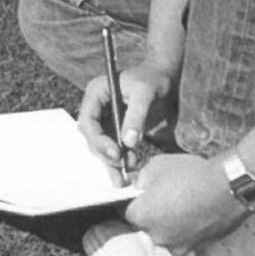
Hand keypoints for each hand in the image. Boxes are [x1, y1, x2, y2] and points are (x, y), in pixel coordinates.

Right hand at [76, 60, 174, 184]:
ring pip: (101, 146)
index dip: (98, 139)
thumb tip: (128, 142)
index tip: (115, 153)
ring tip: (124, 178)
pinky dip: (119, 161)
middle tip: (122, 167)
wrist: (166, 78)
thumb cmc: (155, 79)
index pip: (88, 120)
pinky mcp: (116, 129)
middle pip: (92, 137)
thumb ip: (136, 116)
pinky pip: (113, 148)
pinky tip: (127, 173)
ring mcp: (105, 119)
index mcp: (97, 93)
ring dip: (111, 163)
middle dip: (105, 154)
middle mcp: (97, 107)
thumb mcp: (146, 93)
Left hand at [122, 152, 246, 255]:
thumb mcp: (156, 165)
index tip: (143, 194)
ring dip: (169, 225)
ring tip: (183, 208)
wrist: (227, 188)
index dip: (135, 201)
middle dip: (152, 214)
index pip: (128, 211)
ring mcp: (175, 245)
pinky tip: (194, 221)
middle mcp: (155, 236)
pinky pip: (183, 244)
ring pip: (165, 236)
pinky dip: (186, 235)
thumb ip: (141, 179)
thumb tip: (138, 187)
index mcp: (142, 216)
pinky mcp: (194, 249)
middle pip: (147, 226)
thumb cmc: (190, 174)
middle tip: (166, 198)